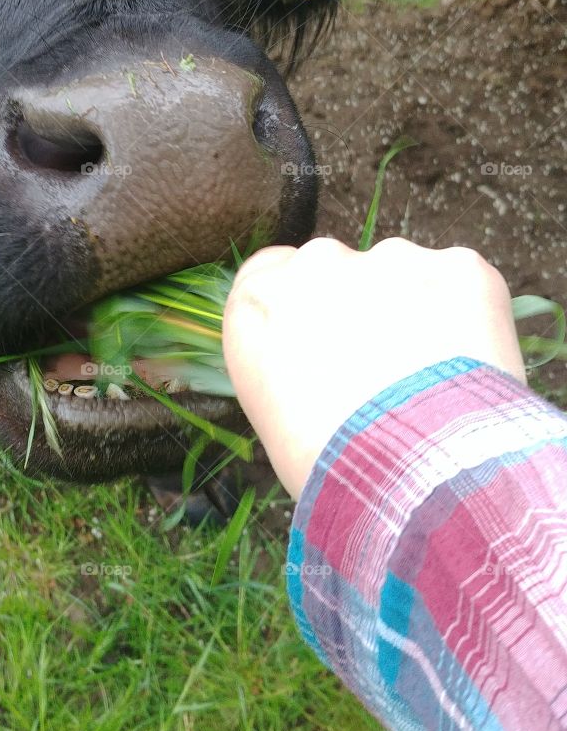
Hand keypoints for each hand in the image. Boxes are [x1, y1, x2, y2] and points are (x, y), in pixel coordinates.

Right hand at [222, 237, 526, 497]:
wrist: (413, 472)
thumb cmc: (330, 464)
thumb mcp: (274, 416)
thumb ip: (286, 364)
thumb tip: (320, 366)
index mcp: (260, 300)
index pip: (269, 273)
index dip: (301, 308)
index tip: (322, 341)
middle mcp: (318, 263)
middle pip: (337, 269)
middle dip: (359, 306)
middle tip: (382, 370)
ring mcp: (392, 258)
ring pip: (403, 276)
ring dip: (414, 312)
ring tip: (431, 382)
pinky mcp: (459, 267)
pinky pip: (462, 286)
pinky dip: (469, 319)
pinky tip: (469, 372)